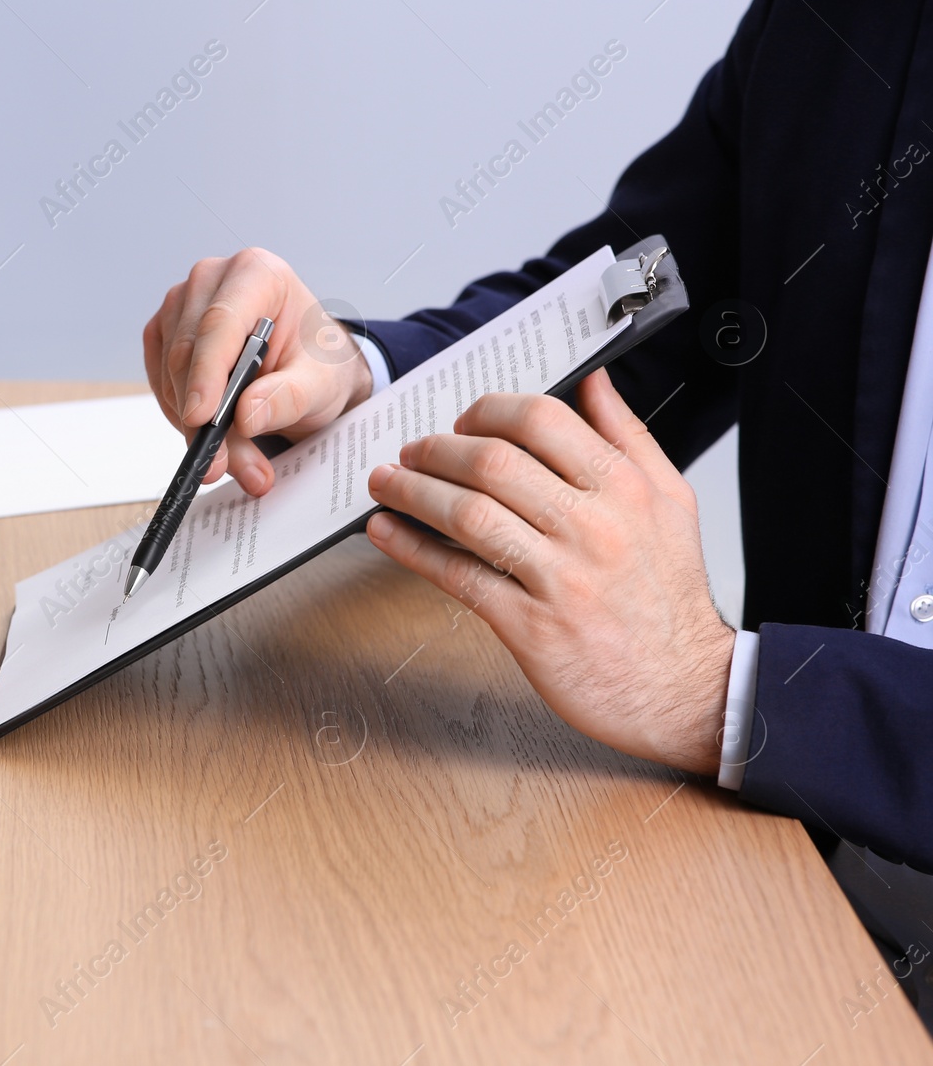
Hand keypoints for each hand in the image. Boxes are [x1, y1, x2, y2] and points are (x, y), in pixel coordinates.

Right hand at [144, 249, 373, 494]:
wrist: (306, 367)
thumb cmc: (316, 362)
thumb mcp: (321, 384)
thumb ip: (289, 398)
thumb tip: (247, 415)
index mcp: (257, 273)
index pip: (220, 322)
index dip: (207, 373)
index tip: (202, 419)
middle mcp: (213, 280)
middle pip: (188, 351)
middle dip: (201, 416)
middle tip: (221, 465)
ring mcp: (183, 305)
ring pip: (170, 373)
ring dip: (194, 426)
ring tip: (235, 461)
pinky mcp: (166, 334)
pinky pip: (160, 384)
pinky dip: (183, 418)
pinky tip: (214, 434)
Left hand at [363, 369, 733, 773]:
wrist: (684, 689)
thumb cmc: (669, 597)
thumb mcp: (670, 502)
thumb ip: (628, 436)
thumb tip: (594, 381)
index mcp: (625, 489)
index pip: (541, 420)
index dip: (487, 412)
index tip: (464, 423)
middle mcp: (593, 528)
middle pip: (492, 462)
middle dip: (436, 450)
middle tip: (411, 452)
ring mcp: (560, 578)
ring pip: (467, 515)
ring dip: (412, 492)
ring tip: (386, 483)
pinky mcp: (530, 626)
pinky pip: (457, 576)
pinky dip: (412, 549)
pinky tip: (387, 532)